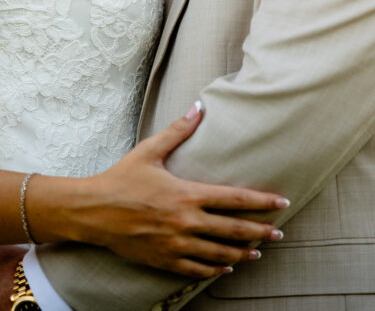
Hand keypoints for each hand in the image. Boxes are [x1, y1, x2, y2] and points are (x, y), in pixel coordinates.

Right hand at [64, 102, 287, 276]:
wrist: (93, 211)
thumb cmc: (122, 178)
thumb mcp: (150, 150)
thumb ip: (178, 131)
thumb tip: (198, 107)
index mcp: (186, 194)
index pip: (233, 199)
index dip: (261, 202)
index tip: (281, 201)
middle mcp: (185, 222)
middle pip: (233, 230)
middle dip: (260, 231)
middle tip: (280, 233)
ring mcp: (175, 244)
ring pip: (218, 253)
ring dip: (242, 253)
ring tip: (259, 251)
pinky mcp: (164, 260)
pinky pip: (196, 269)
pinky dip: (215, 269)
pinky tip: (227, 266)